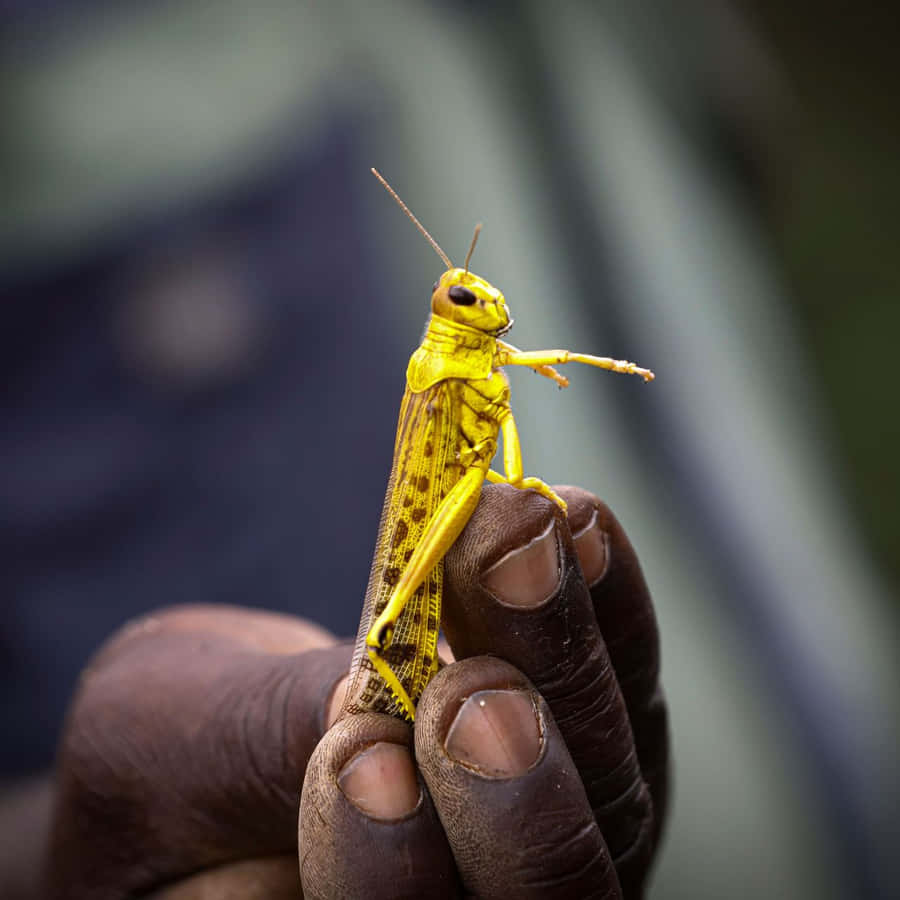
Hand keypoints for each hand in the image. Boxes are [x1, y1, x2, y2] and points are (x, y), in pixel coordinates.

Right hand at [46, 485, 667, 898]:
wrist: (220, 740)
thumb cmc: (160, 767)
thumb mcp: (157, 747)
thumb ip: (256, 741)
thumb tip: (370, 691)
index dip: (388, 875)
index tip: (361, 765)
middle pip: (541, 894)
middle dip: (514, 796)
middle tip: (475, 694)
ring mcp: (548, 827)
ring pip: (613, 790)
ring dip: (570, 665)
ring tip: (519, 550)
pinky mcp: (589, 735)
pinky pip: (627, 683)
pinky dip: (606, 601)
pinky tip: (573, 521)